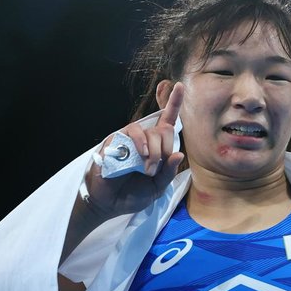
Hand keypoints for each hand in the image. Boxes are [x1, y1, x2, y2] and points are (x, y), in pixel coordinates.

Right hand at [83, 83, 185, 218]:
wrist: (110, 204)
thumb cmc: (133, 194)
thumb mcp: (157, 187)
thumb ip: (168, 172)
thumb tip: (179, 154)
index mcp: (156, 147)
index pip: (167, 121)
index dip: (174, 103)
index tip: (180, 86)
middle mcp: (143, 139)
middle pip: (163, 130)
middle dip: (164, 149)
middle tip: (155, 168)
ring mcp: (128, 139)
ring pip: (147, 131)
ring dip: (152, 150)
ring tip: (147, 166)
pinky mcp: (114, 141)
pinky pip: (129, 135)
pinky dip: (138, 145)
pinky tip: (138, 157)